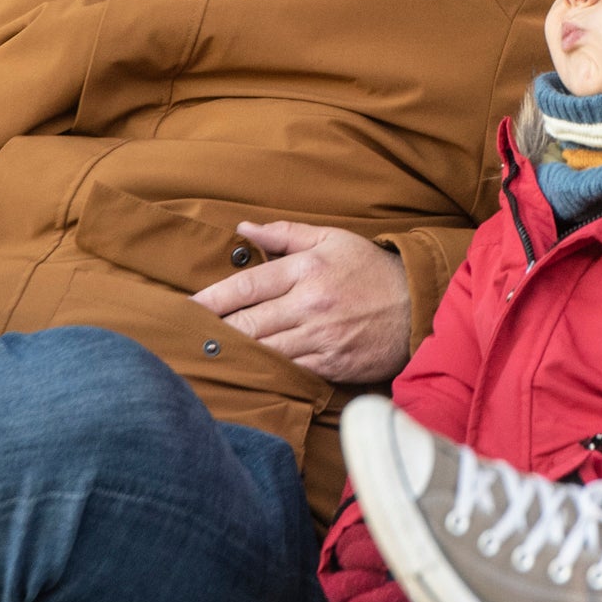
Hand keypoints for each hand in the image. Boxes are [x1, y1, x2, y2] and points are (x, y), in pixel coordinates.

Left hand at [191, 222, 411, 384]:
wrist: (418, 305)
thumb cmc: (370, 269)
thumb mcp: (332, 239)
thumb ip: (285, 234)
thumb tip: (244, 228)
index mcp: (306, 270)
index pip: (246, 286)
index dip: (210, 299)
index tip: (185, 308)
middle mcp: (310, 305)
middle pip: (247, 323)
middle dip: (213, 332)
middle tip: (183, 338)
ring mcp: (321, 338)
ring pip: (264, 351)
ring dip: (233, 355)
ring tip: (204, 357)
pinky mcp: (332, 364)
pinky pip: (289, 371)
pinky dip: (265, 373)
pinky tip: (245, 373)